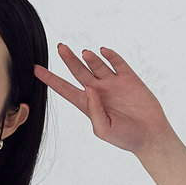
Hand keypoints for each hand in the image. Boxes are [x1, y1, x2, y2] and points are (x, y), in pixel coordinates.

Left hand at [33, 44, 172, 155]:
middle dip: (69, 60)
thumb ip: (94, 111)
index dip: (51, 80)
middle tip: (60, 47)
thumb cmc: (125, 137)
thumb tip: (89, 89)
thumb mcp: (104, 130)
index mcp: (88, 105)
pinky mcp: (129, 78)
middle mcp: (98, 91)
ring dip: (90, 58)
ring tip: (86, 53)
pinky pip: (117, 62)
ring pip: (97, 65)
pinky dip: (110, 55)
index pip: (65, 89)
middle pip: (79, 72)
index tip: (36, 70)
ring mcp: (113, 83)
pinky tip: (103, 51)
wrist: (149, 135)